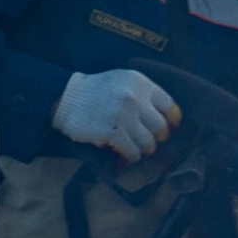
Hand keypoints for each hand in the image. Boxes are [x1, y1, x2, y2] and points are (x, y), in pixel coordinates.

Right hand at [52, 68, 179, 163]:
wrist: (64, 98)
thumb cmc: (95, 91)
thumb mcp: (122, 82)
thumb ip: (143, 95)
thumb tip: (167, 119)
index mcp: (140, 83)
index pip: (169, 105)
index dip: (172, 120)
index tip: (172, 127)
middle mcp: (135, 98)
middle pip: (160, 126)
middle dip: (158, 137)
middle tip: (151, 141)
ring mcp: (124, 115)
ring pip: (148, 141)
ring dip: (145, 149)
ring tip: (139, 149)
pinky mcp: (112, 132)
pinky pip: (132, 151)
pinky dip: (132, 156)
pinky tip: (127, 156)